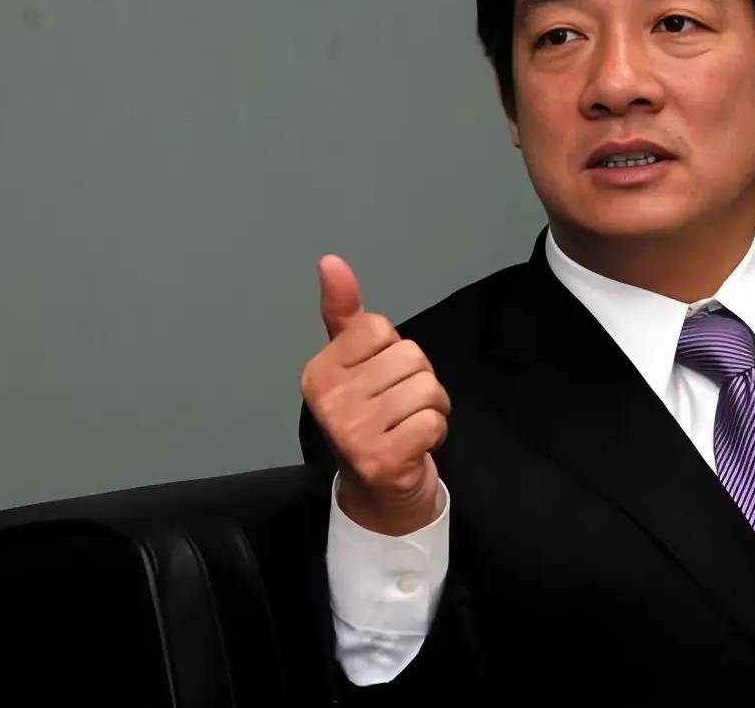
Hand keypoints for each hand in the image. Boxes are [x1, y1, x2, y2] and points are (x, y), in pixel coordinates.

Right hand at [301, 254, 449, 535]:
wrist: (378, 492)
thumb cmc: (370, 420)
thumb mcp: (353, 363)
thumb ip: (345, 313)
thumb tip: (330, 261)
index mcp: (318, 372)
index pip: (379, 328)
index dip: (393, 352)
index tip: (382, 381)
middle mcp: (327, 401)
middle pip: (410, 356)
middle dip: (418, 381)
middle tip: (399, 409)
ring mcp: (352, 432)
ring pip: (427, 387)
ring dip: (431, 408)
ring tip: (409, 427)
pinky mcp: (381, 459)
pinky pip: (433, 420)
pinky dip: (436, 432)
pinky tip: (415, 446)